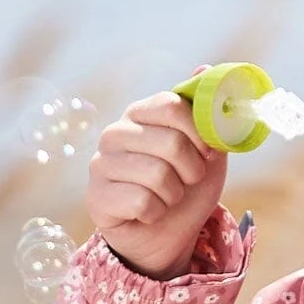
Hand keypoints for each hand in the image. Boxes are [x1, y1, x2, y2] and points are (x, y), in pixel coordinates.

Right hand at [85, 84, 227, 278]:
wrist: (166, 235)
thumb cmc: (185, 188)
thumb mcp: (208, 153)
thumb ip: (208, 116)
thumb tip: (205, 68)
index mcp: (140, 114)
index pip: (171, 105)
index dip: (198, 131)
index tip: (208, 152)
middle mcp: (115, 133)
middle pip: (171, 142)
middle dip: (192, 170)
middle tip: (188, 180)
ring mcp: (100, 164)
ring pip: (158, 175)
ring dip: (174, 194)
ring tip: (168, 197)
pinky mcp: (95, 197)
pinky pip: (141, 202)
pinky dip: (156, 213)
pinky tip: (148, 213)